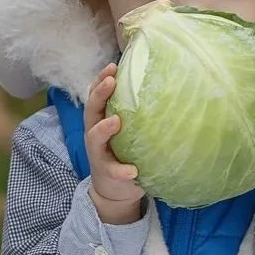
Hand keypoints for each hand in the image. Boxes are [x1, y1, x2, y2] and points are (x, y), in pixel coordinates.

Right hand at [85, 65, 144, 223]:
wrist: (114, 189)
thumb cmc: (124, 152)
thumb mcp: (126, 131)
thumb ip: (135, 114)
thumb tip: (163, 87)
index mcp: (100, 120)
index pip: (97, 95)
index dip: (101, 80)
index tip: (113, 66)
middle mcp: (95, 134)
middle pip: (91, 110)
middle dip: (99, 94)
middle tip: (111, 82)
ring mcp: (99, 154)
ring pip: (94, 138)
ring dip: (103, 129)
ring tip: (115, 121)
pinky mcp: (107, 173)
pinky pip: (113, 171)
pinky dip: (121, 170)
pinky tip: (132, 171)